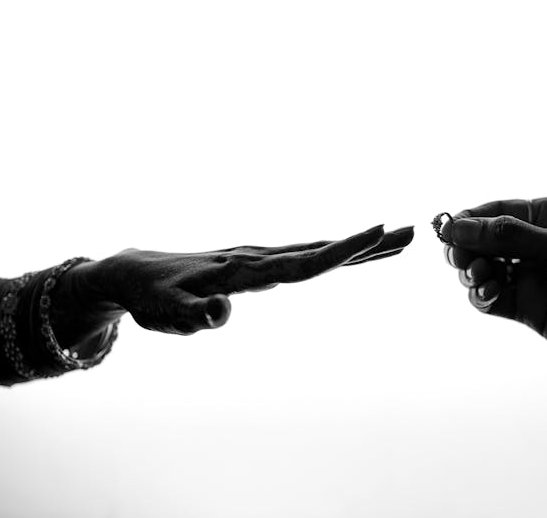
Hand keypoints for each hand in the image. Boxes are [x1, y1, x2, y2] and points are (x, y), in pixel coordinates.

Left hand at [69, 224, 412, 335]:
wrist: (133, 273)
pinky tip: (343, 254)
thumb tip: (220, 313)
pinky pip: (302, 256)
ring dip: (356, 247)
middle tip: (413, 233)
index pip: (303, 263)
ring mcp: (258, 258)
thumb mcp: (166, 314)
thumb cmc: (151, 299)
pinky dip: (331, 252)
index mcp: (245, 271)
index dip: (342, 250)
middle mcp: (258, 259)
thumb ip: (193, 315)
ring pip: (316, 251)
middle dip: (367, 245)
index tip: (379, 231)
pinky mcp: (254, 262)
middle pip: (322, 252)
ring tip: (395, 241)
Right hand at [441, 197, 546, 383]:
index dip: (470, 219)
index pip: (499, 210)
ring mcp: (533, 275)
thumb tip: (457, 226)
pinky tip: (487, 295)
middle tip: (459, 258)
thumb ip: (509, 237)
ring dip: (472, 272)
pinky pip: (492, 298)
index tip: (447, 231)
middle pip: (484, 239)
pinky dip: (482, 296)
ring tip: (478, 277)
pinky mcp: (529, 306)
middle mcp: (539, 243)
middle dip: (467, 247)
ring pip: (483, 269)